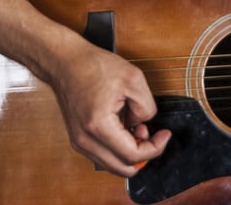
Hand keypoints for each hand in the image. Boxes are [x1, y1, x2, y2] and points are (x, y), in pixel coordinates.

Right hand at [45, 39, 171, 176]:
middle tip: (152, 133)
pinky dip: (119, 148)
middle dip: (143, 154)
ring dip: (130, 152)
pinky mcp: (79, 139)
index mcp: (98, 126)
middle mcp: (85, 140)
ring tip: (136, 126)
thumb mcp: (133, 79)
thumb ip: (146, 106)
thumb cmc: (93, 67)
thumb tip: (146, 123)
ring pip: (113, 164)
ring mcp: (79, 142)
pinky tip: (125, 128)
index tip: (165, 134)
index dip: (155, 148)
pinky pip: (104, 155)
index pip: (132, 155)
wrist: (65, 62)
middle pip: (122, 168)